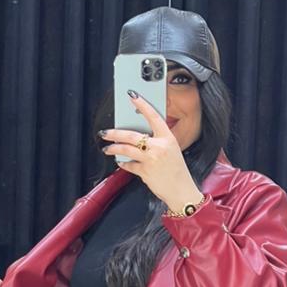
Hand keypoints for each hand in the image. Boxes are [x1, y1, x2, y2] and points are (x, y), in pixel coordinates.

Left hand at [99, 92, 200, 210]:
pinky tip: (121, 162)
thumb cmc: (177, 171)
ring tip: (107, 148)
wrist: (181, 190)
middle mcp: (159, 147)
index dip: (143, 105)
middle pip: (131, 135)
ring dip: (113, 148)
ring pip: (126, 149)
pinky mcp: (145, 172)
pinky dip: (124, 164)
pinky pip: (129, 165)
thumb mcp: (172, 150)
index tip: (132, 96)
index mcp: (168, 138)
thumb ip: (158, 142)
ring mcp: (151, 159)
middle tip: (105, 132)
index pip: (154, 117)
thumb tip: (139, 137)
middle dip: (115, 133)